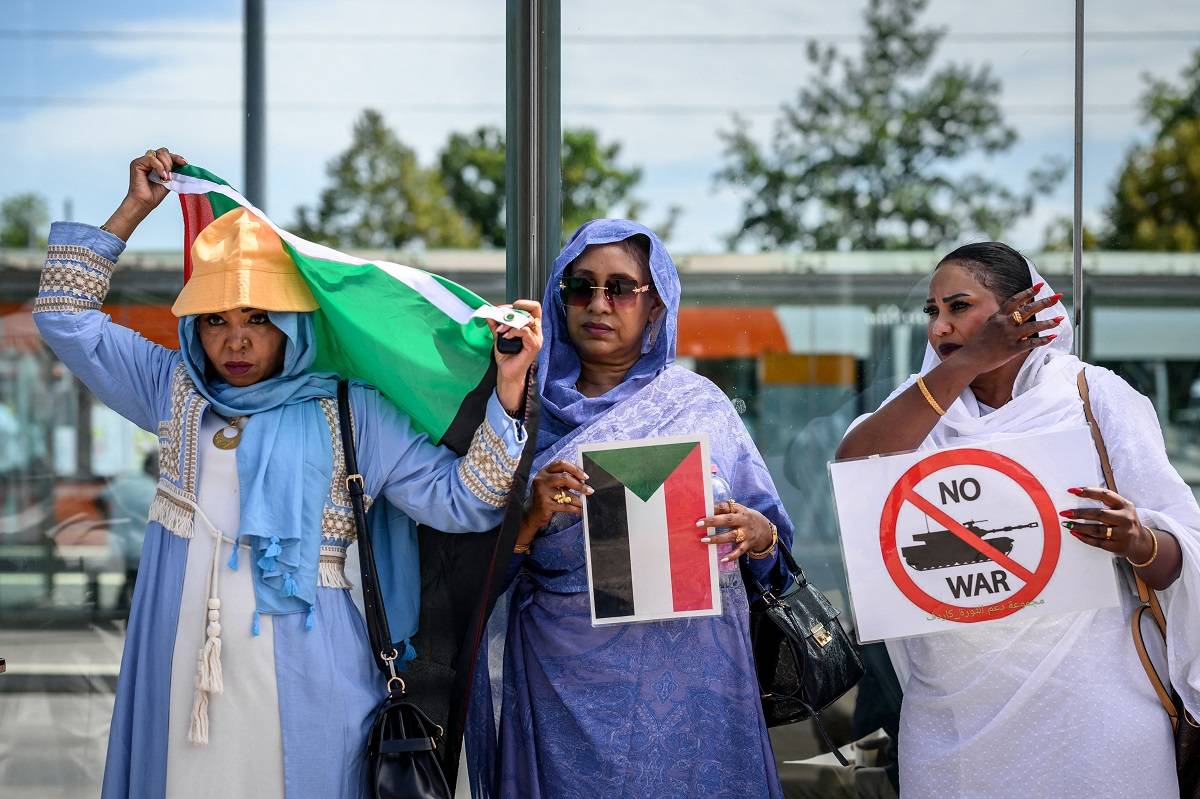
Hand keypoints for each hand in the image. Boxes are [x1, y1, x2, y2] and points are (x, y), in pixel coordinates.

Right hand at [103, 148, 188, 239]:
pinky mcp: (136, 163)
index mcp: (156, 164)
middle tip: (171, 174)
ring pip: (158, 153)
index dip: (176, 157)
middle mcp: (149, 161)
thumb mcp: (170, 180)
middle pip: (163, 151)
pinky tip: (162, 176)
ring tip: (166, 177)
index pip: (167, 155)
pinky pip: (151, 158)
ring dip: (166, 164)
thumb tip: (184, 164)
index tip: (184, 163)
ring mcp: (142, 161)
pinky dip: (159, 166)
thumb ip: (174, 171)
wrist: (145, 202)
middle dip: (171, 161)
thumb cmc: (154, 194)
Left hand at [490, 299, 542, 414]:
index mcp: (530, 326)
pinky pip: (525, 331)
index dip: (521, 303)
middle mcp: (536, 331)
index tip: (505, 308)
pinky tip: (505, 336)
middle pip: (532, 310)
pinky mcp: (534, 346)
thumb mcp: (499, 336)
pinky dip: (513, 331)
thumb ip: (496, 325)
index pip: (533, 307)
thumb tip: (489, 314)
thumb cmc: (506, 356)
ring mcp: (537, 338)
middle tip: (502, 315)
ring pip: (527, 320)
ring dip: (511, 322)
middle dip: (514, 310)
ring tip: (501, 330)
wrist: (507, 373)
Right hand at [520, 460, 591, 536]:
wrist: (532, 513)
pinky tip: (579, 509)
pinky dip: (574, 508)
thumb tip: (583, 479)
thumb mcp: (552, 484)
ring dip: (578, 499)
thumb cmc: (546, 497)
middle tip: (589, 490)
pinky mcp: (544, 504)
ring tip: (584, 502)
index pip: (562, 464)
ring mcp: (541, 492)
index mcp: (544, 471)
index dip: (575, 469)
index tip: (585, 477)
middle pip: (564, 478)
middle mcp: (541, 480)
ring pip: (565, 494)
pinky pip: (564, 506)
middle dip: (579, 485)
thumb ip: (564, 478)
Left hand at [697, 501, 774, 562]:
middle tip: (699, 524)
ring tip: (704, 540)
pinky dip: (731, 556)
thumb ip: (726, 510)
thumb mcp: (740, 511)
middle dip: (713, 522)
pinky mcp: (748, 544)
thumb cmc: (747, 519)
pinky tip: (722, 559)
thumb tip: (707, 510)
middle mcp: (744, 521)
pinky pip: (739, 551)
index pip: (726, 507)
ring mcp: (746, 533)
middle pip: (728, 520)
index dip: (715, 508)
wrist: (766, 531)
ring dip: (717, 538)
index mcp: (740, 510)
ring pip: (731, 536)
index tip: (703, 510)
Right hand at [954, 283, 1063, 375]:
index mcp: (998, 316)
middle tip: (1058, 297)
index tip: (1040, 286)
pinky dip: (1043, 340)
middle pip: (1028, 310)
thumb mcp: (987, 326)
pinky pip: (1031, 343)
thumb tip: (1013, 315)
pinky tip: (1052, 337)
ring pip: (1033, 326)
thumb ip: (1000, 320)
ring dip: (1048, 322)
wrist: (969, 358)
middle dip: (1044, 302)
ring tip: (1060, 319)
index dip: (1028, 292)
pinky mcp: (1012, 349)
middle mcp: (1004, 324)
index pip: (1015, 300)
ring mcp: (1009, 336)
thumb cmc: (977, 343)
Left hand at [1061, 486, 1152, 559]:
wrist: (1141, 542)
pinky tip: (1075, 533)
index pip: (1105, 495)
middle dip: (1079, 513)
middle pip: (1099, 514)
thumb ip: (1106, 502)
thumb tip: (1079, 494)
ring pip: (1097, 530)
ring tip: (1067, 524)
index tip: (1072, 490)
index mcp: (1125, 505)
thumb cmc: (1125, 521)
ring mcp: (1123, 534)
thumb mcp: (1121, 508)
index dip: (1088, 492)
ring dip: (1079, 527)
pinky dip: (1084, 538)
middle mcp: (1126, 519)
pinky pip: (1098, 542)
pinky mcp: (1118, 546)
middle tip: (1065, 512)